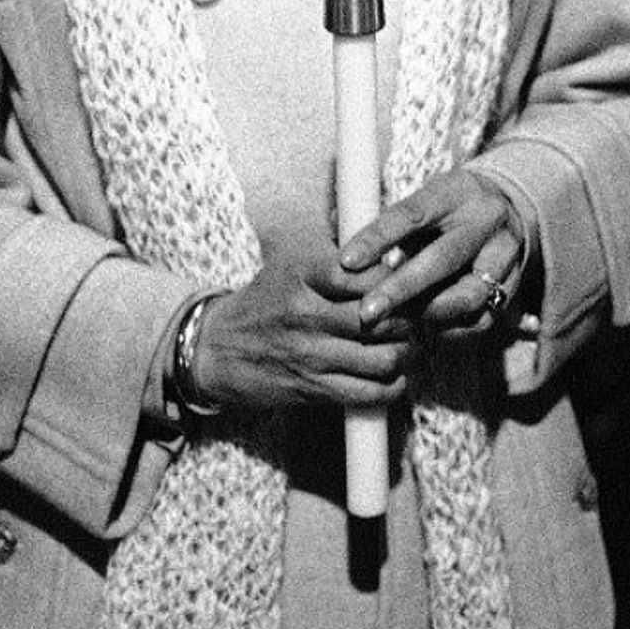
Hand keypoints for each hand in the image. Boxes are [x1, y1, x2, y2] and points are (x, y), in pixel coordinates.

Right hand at [190, 233, 411, 413]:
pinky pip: (367, 393)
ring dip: (404, 355)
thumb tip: (376, 234)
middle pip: (381, 318)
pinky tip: (392, 377)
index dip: (395, 279)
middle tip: (414, 318)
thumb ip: (332, 251)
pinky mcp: (311, 389)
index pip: (366, 274)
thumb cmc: (263, 302)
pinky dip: (391, 387)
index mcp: (302, 274)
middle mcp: (306, 313)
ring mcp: (309, 354)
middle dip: (408, 320)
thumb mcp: (289, 263)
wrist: (215, 348)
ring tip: (405, 347)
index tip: (404, 281)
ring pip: (381, 358)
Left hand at [339, 167, 535, 341]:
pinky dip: (451, 329)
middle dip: (400, 289)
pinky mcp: (515, 285)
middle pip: (442, 258)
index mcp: (454, 192)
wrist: (510, 209)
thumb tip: (337, 245)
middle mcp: (484, 220)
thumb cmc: (446, 210)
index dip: (376, 239)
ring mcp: (505, 253)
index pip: (411, 214)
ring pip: (469, 293)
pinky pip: (483, 318)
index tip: (345, 262)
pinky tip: (426, 330)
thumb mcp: (422, 202)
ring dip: (429, 314)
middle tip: (366, 313)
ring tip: (398, 324)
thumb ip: (386, 224)